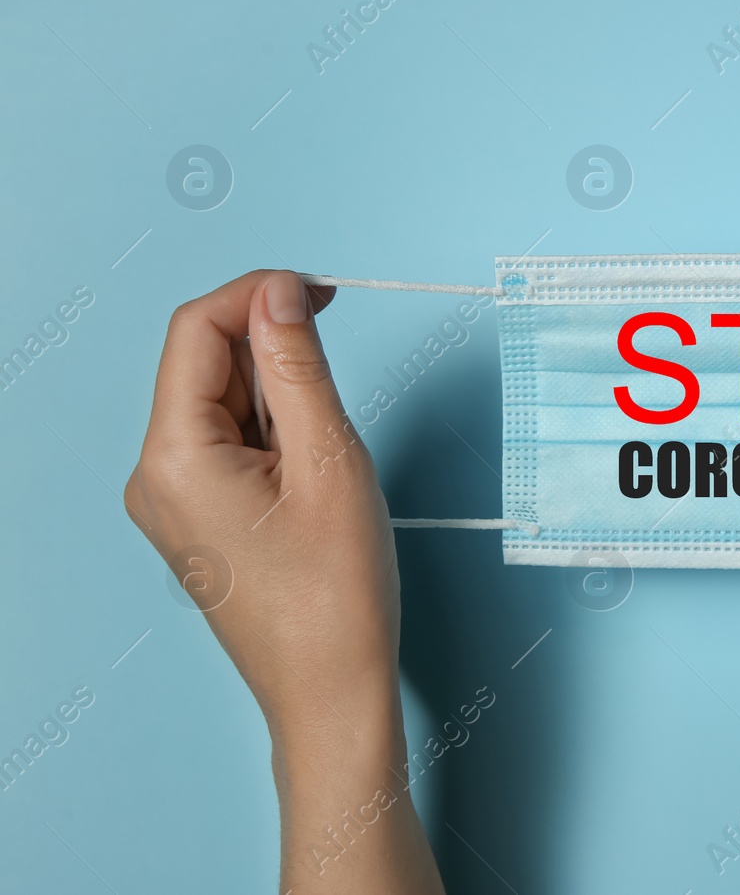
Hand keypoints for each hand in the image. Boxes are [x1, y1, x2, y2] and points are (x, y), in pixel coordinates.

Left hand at [124, 270, 396, 741]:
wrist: (331, 692)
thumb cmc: (336, 595)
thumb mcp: (330, 461)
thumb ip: (300, 366)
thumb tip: (279, 294)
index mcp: (173, 457)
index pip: (195, 330)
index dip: (256, 294)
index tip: (320, 291)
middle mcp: (155, 474)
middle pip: (204, 363)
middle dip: (270, 344)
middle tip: (339, 356)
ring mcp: (172, 499)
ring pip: (221, 401)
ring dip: (278, 391)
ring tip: (330, 443)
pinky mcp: (198, 516)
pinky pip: (229, 441)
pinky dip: (274, 427)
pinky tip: (313, 461)